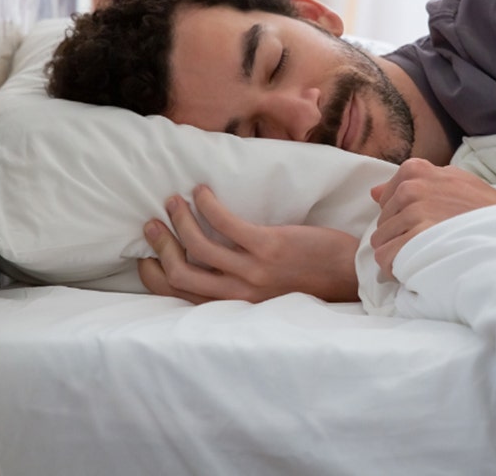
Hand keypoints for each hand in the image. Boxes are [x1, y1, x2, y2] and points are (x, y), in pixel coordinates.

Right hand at [136, 185, 360, 302]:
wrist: (349, 276)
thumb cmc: (310, 280)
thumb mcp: (266, 294)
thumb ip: (238, 284)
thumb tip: (210, 264)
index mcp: (236, 305)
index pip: (180, 296)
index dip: (155, 276)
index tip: (146, 256)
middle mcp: (240, 294)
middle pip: (179, 274)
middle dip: (159, 247)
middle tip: (152, 224)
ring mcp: (253, 271)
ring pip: (197, 246)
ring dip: (179, 219)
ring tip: (173, 200)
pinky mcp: (269, 247)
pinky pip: (225, 223)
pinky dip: (207, 204)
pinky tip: (203, 191)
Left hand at [369, 159, 495, 278]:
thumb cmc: (482, 207)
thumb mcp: (451, 181)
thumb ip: (414, 183)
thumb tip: (374, 193)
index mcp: (415, 170)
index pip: (384, 201)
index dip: (401, 220)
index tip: (421, 227)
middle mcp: (410, 187)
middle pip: (382, 224)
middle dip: (398, 238)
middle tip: (426, 246)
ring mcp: (414, 212)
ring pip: (381, 242)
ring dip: (399, 255)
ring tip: (424, 257)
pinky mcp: (416, 237)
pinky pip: (386, 258)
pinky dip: (397, 269)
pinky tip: (416, 269)